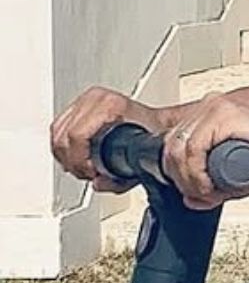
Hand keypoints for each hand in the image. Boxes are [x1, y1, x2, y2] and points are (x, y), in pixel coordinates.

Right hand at [50, 88, 166, 192]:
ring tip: (81, 167)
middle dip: (72, 162)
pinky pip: (57, 127)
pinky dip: (62, 146)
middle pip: (63, 136)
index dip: (79, 162)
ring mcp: (85, 99)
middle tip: (86, 174)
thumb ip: (117, 179)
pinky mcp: (78, 104)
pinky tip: (74, 156)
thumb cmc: (152, 138)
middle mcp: (95, 99)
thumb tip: (96, 183)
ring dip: (65, 156)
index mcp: (109, 106)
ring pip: (57, 132)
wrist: (158, 125)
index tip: (90, 174)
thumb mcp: (139, 161)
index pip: (76, 136)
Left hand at [159, 92, 248, 209]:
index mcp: (209, 116)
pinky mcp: (224, 114)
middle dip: (180, 178)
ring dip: (188, 179)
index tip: (194, 192)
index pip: (173, 142)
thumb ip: (210, 186)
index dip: (177, 172)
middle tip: (199, 195)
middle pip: (170, 145)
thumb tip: (189, 198)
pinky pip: (194, 148)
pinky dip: (196, 173)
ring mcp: (215, 108)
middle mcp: (209, 107)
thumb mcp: (232, 179)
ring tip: (208, 192)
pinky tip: (210, 185)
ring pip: (179, 148)